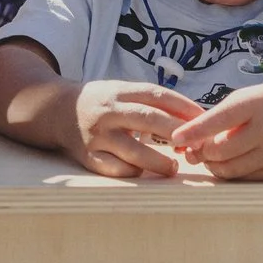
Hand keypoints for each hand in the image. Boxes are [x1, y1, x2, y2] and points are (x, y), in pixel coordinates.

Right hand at [67, 80, 204, 177]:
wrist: (57, 111)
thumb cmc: (102, 103)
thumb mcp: (122, 91)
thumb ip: (151, 102)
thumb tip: (195, 116)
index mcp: (120, 91)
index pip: (158, 95)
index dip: (184, 106)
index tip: (204, 119)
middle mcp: (109, 111)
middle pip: (149, 119)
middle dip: (177, 133)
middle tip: (198, 145)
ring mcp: (98, 135)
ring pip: (134, 151)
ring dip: (159, 161)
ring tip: (175, 168)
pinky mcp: (88, 157)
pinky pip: (115, 169)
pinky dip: (133, 171)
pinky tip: (144, 172)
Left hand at [169, 84, 262, 180]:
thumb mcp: (247, 98)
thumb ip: (220, 116)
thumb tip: (188, 139)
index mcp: (256, 105)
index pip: (219, 120)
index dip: (194, 131)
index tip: (175, 137)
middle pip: (221, 150)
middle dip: (201, 151)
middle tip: (190, 149)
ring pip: (230, 169)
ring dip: (212, 165)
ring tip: (206, 155)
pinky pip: (244, 178)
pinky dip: (229, 172)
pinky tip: (225, 162)